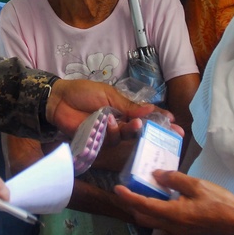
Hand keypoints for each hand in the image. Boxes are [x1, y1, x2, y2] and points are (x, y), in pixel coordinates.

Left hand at [46, 78, 180, 138]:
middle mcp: (118, 122)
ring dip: (131, 130)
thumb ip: (129, 105)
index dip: (159, 119)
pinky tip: (110, 124)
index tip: (174, 122)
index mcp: (123, 108)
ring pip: (126, 136)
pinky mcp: (96, 141)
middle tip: (170, 132)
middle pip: (139, 129)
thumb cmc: (83, 93)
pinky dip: (112, 132)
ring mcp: (107, 133)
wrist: (59, 99)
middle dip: (154, 130)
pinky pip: (110, 141)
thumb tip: (151, 109)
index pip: (144, 115)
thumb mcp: (108, 95)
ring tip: (134, 123)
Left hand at [114, 170, 233, 234]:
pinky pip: (162, 220)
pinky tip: (161, 196)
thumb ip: (174, 179)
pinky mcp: (183, 229)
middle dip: (132, 204)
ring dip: (143, 207)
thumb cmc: (219, 203)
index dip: (128, 197)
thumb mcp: (196, 185)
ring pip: (152, 220)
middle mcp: (170, 225)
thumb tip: (156, 174)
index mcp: (172, 214)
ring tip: (142, 189)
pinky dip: (155, 209)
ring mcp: (177, 230)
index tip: (117, 188)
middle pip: (143, 216)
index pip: (143, 205)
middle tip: (128, 187)